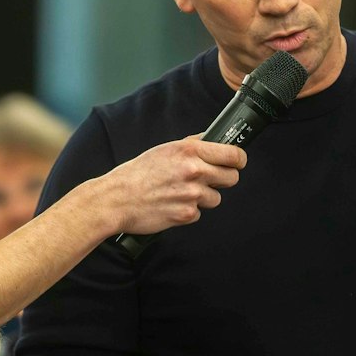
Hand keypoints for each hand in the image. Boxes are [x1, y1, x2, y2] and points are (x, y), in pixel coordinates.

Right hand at [96, 136, 245, 236]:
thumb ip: (192, 145)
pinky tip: (172, 204)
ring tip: (181, 193)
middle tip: (210, 179)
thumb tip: (212, 140)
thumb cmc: (137, 174)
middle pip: (232, 178)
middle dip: (223, 179)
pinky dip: (188, 211)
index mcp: (190, 151)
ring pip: (216, 198)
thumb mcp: (165, 149)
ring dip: (203, 197)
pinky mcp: (186, 214)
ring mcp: (191, 194)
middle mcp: (194, 171)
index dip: (238, 160)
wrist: (116, 199)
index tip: (237, 162)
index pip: (234, 155)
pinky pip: (199, 213)